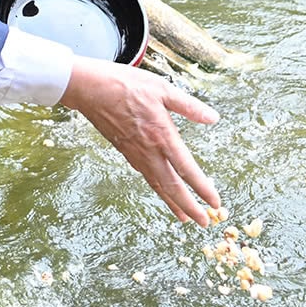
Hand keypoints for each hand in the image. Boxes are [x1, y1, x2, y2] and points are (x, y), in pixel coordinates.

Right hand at [59, 56, 220, 224]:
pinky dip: (157, 189)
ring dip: (173, 203)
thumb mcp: (162, 88)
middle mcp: (149, 151)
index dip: (202, 188)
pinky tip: (162, 191)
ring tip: (185, 217)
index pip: (187, 169)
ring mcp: (135, 154)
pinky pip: (145, 176)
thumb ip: (189, 106)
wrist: (90, 89)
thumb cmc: (125, 84)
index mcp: (162, 135)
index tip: (215, 203)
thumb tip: (213, 118)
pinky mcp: (125, 152)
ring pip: (157, 186)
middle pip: (172, 187)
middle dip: (189, 207)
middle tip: (204, 222)